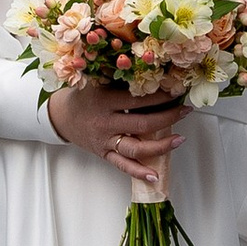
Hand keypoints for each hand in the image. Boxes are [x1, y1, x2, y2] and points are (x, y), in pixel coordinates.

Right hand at [47, 80, 187, 177]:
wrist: (61, 117)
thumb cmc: (84, 96)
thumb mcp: (98, 81)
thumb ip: (121, 78)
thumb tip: (152, 70)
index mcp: (104, 101)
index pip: (137, 100)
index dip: (160, 96)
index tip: (177, 91)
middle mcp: (106, 123)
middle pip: (142, 124)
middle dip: (168, 118)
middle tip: (185, 111)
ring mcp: (106, 141)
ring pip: (136, 148)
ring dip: (160, 146)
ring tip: (179, 140)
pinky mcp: (105, 154)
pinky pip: (123, 166)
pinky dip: (139, 172)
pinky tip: (154, 176)